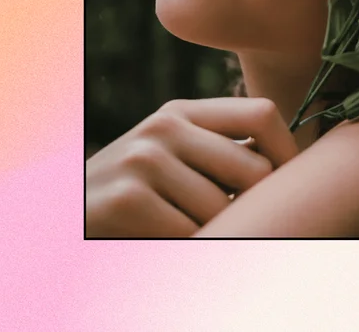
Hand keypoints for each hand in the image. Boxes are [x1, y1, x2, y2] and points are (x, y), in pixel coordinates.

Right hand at [86, 97, 298, 236]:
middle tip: (234, 217)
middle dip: (255, 204)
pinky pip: (192, 233)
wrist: (66, 218)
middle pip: (254, 168)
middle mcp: (164, 126)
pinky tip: (165, 239)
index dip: (288, 150)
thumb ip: (219, 149)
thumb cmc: (136, 191)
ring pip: (226, 209)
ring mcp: (144, 160)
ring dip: (217, 229)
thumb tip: (292, 161)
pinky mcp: (128, 199)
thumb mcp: (172, 154)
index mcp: (182, 111)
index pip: (262, 113)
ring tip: (188, 226)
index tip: (291, 181)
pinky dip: (190, 246)